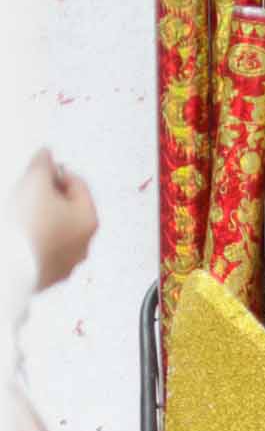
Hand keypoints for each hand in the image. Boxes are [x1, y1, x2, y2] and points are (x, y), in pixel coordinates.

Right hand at [13, 152, 96, 291]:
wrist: (9, 266)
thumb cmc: (28, 225)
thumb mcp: (35, 183)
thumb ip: (43, 165)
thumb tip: (46, 155)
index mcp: (89, 220)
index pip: (79, 184)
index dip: (57, 171)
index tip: (39, 167)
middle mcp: (83, 244)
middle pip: (69, 209)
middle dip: (48, 194)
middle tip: (28, 187)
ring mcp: (66, 262)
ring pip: (55, 230)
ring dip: (40, 217)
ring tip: (19, 210)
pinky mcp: (47, 275)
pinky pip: (42, 249)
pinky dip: (32, 237)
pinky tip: (17, 232)